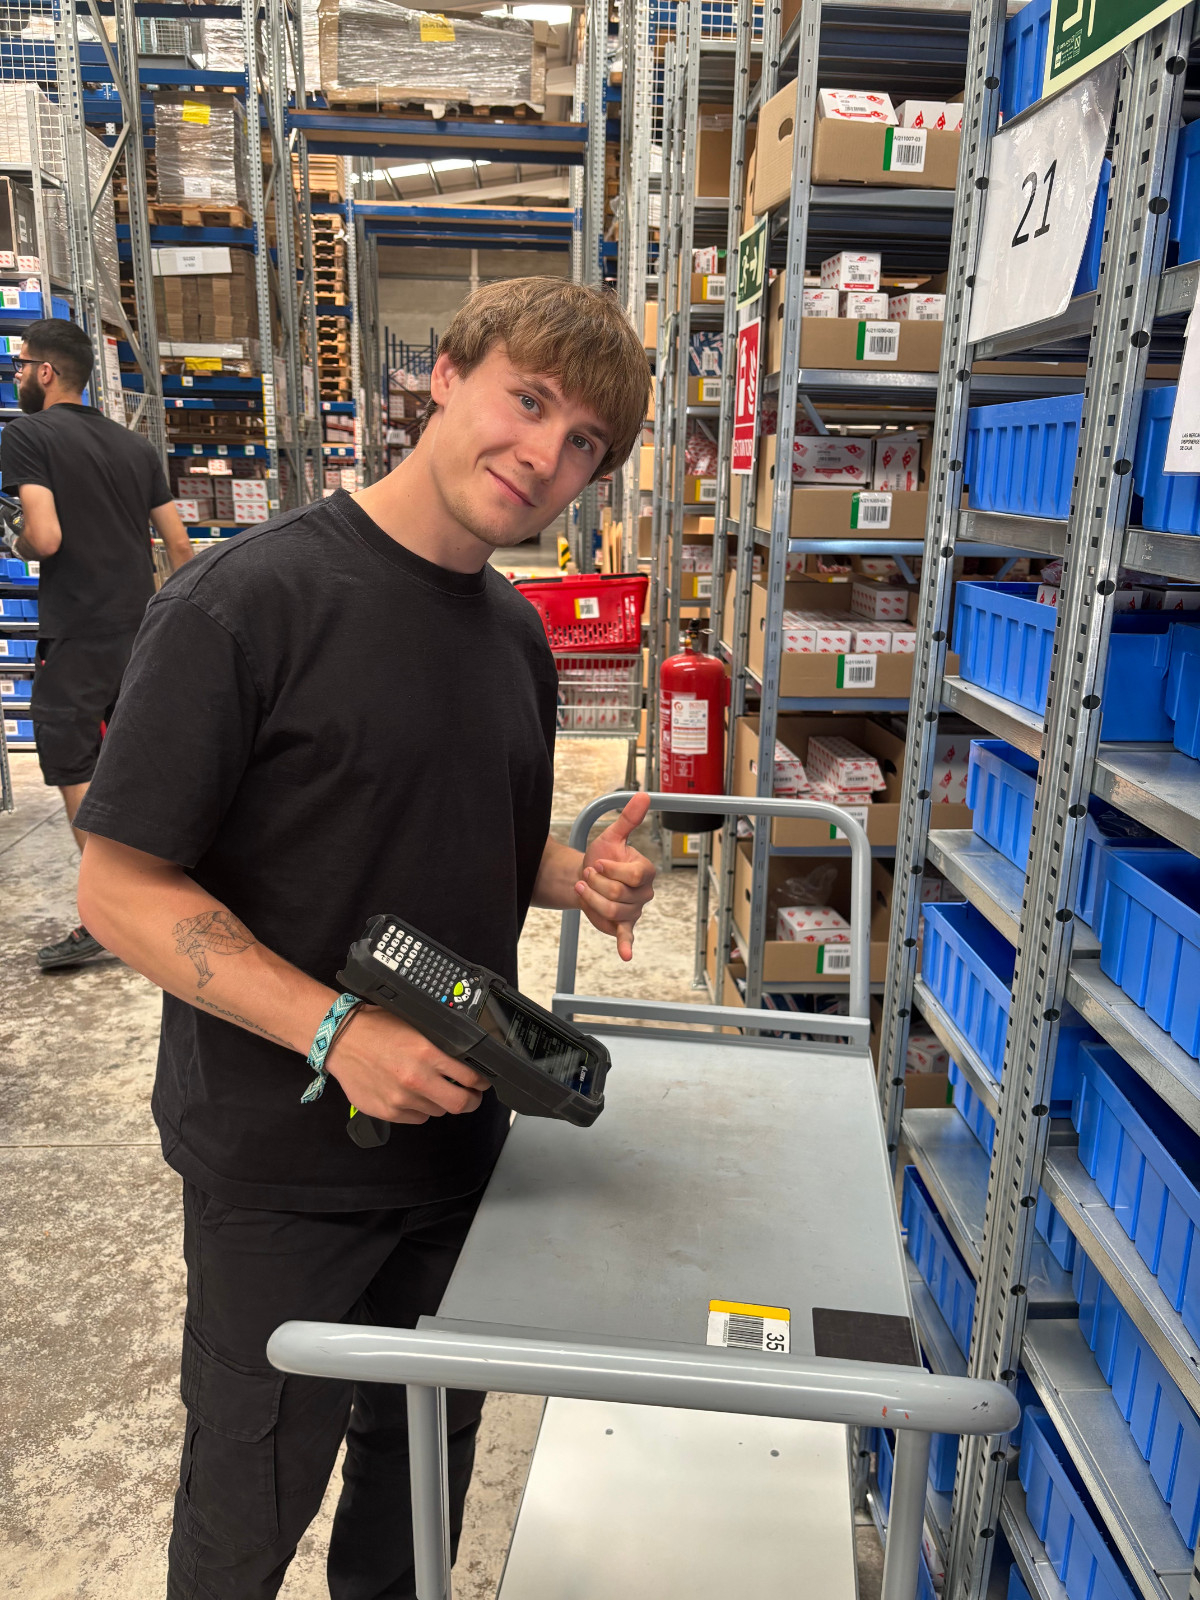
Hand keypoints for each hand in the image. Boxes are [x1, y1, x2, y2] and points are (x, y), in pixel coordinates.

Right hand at [325, 1005, 490, 1123]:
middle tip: (471, 1096)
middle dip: (471, 1101)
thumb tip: (464, 1058)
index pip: (470, 1076)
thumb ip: (439, 1044)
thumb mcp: (415, 1025)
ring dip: (439, 1102)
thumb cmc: (375, 1028)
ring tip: (430, 1088)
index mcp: (426, 1052)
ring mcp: (401, 1098)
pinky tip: (410, 1094)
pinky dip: (419, 1109)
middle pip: (460, 1104)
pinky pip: (417, 1118)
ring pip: (437, 1111)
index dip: (481, 1081)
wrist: (341, 1040)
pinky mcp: (388, 1112)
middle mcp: (416, 1078)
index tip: (481, 1082)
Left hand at [575, 793, 656, 961]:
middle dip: (595, 884)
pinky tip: (625, 955)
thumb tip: (643, 795)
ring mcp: (634, 911)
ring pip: (611, 911)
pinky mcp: (622, 925)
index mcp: (646, 871)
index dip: (611, 870)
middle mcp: (644, 893)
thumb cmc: (601, 856)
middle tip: (587, 876)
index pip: (633, 876)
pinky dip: (626, 946)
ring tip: (584, 889)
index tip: (597, 863)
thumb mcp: (611, 836)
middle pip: (618, 895)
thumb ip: (628, 819)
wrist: (585, 876)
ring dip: (591, 899)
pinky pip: (627, 936)